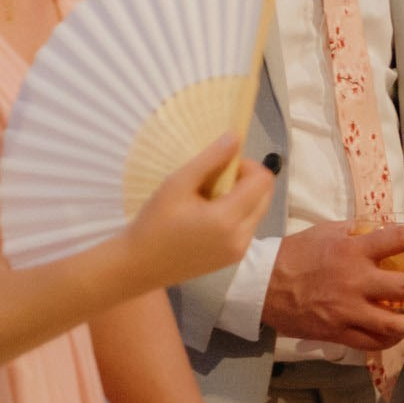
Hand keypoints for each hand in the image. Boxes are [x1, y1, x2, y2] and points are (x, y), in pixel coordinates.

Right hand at [118, 136, 274, 286]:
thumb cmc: (153, 223)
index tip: (221, 167)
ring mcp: (240, 250)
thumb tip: (236, 137)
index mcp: (228, 219)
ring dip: (243, 198)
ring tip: (208, 199)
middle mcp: (242, 237)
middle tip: (213, 181)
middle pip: (265, 195)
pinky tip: (208, 217)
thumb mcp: (176, 184)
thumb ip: (209, 159)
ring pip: (259, 211)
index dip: (246, 166)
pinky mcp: (234, 258)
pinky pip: (248, 227)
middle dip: (247, 181)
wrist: (137, 266)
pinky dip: (237, 215)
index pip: (263, 181)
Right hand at [261, 222, 403, 350]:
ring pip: (393, 324)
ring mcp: (345, 311)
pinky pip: (370, 341)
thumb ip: (362, 230)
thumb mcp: (329, 231)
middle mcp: (353, 282)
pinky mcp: (336, 333)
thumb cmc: (296, 253)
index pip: (398, 240)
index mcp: (352, 251)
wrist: (259, 286)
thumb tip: (393, 225)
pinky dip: (391, 340)